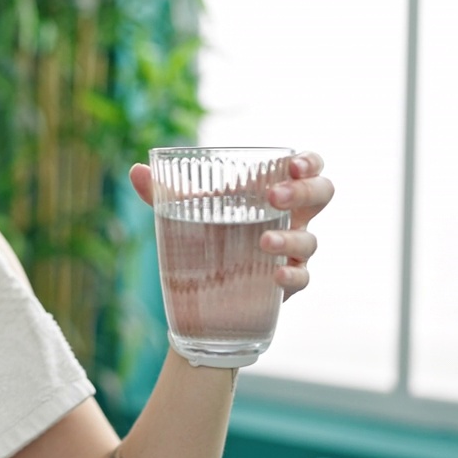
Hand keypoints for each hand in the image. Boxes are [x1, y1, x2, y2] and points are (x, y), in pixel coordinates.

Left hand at [129, 151, 333, 300]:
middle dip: (303, 192)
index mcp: (272, 193)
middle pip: (321, 195)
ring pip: (311, 240)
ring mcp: (292, 252)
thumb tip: (136, 170)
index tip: (292, 165)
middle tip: (273, 197)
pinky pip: (303, 278)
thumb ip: (162, 193)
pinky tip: (276, 275)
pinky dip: (293, 276)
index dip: (310, 162)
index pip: (309, 168)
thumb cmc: (206, 239)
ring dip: (290, 237)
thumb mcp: (185, 214)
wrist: (204, 295)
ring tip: (263, 241)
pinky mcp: (287, 284)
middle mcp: (290, 219)